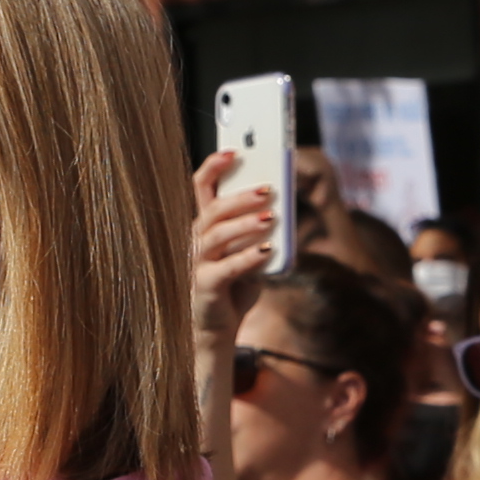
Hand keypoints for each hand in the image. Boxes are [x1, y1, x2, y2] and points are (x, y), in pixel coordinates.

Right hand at [185, 152, 278, 357]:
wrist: (219, 328)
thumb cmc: (235, 285)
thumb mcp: (250, 251)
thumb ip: (258, 231)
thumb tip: (281, 207)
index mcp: (206, 226)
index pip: (202, 187)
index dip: (214, 166)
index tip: (234, 150)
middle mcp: (197, 240)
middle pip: (213, 209)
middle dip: (241, 196)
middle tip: (269, 189)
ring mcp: (198, 263)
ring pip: (217, 235)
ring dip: (245, 223)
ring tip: (271, 218)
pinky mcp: (206, 286)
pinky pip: (226, 268)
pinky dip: (248, 257)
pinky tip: (268, 250)